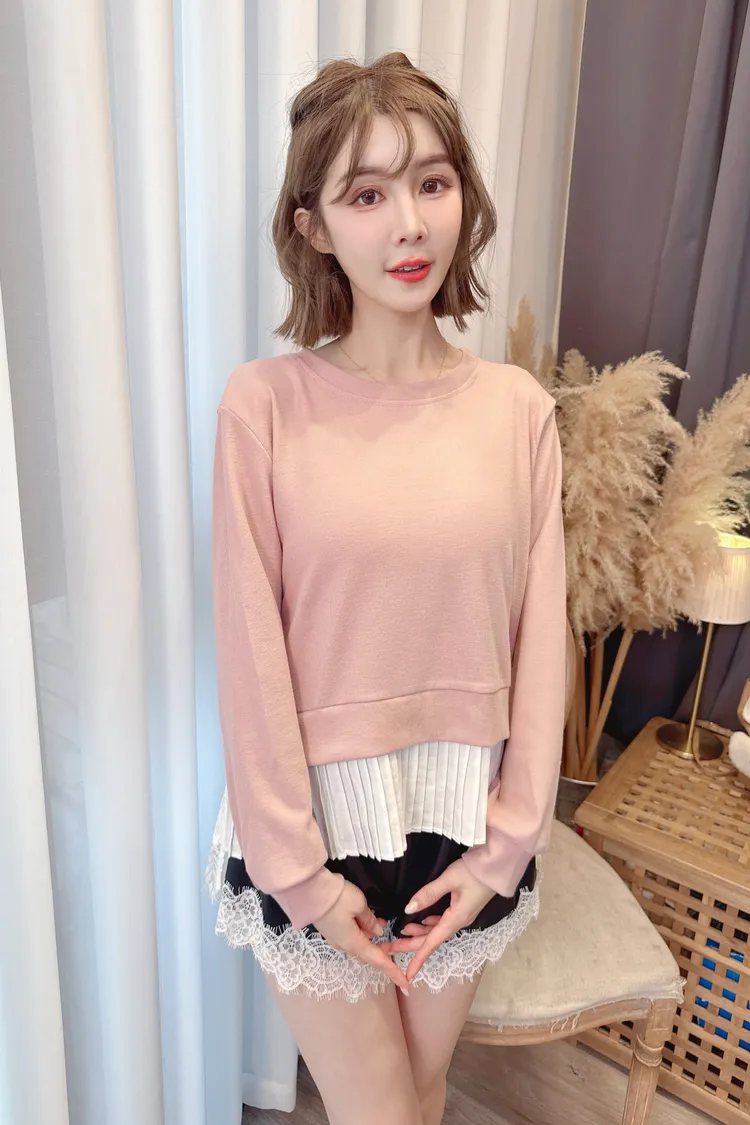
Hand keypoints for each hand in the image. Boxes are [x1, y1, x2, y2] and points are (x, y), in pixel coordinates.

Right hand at [313, 878, 411, 991]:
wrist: (309, 890)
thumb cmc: (337, 898)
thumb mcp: (360, 905)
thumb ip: (371, 921)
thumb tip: (378, 933)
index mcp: (353, 943)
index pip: (378, 961)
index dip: (393, 972)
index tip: (406, 985)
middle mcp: (344, 945)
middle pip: (369, 953)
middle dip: (383, 950)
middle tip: (396, 942)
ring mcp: (335, 938)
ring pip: (360, 943)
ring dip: (372, 937)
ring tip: (381, 922)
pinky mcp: (331, 930)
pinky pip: (351, 936)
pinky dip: (362, 931)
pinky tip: (367, 919)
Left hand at [388, 857, 495, 982]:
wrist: (498, 866)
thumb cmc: (475, 872)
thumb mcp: (450, 879)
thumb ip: (428, 894)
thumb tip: (408, 908)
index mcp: (456, 919)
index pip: (433, 942)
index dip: (418, 958)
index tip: (407, 974)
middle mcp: (459, 921)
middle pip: (432, 938)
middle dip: (412, 944)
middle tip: (392, 946)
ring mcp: (461, 915)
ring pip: (437, 930)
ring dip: (420, 932)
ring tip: (404, 931)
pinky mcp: (463, 908)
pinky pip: (444, 922)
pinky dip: (431, 923)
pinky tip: (423, 920)